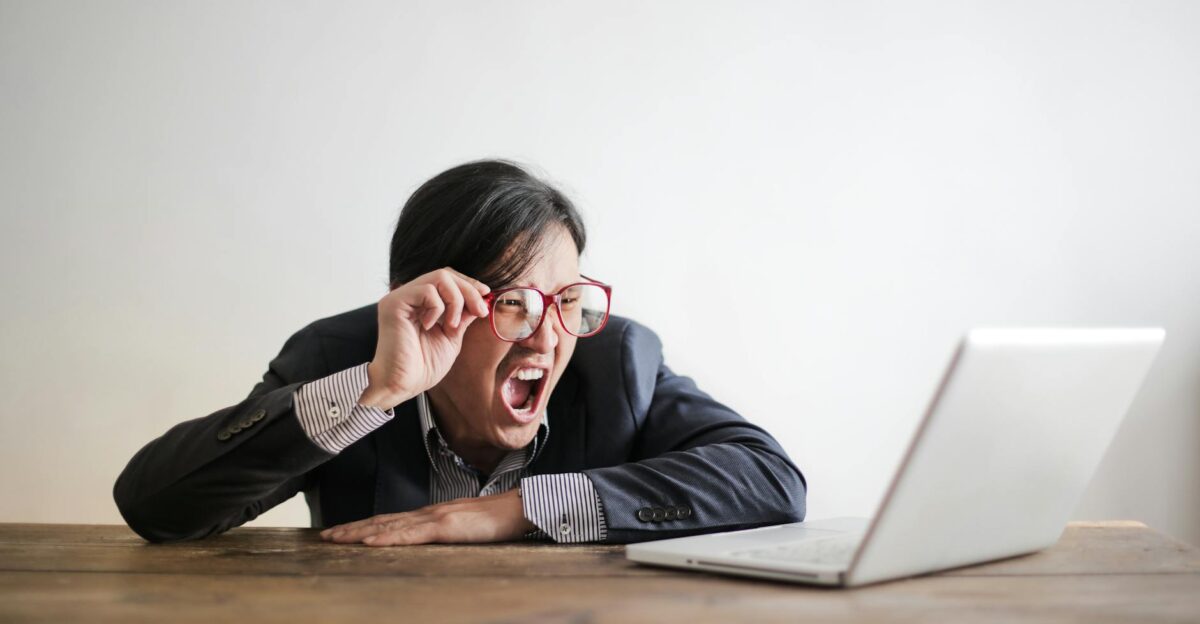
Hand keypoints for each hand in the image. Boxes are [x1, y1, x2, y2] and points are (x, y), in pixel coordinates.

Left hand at [319, 489, 534, 545]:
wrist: (519, 508)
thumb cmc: (498, 519)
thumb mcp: (465, 528)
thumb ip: (446, 533)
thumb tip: (430, 542)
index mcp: (432, 515)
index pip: (391, 520)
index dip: (365, 525)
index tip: (343, 531)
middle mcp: (428, 513)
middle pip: (383, 520)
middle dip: (352, 528)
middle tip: (325, 535)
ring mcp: (436, 518)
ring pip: (390, 525)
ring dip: (361, 532)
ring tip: (337, 538)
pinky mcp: (446, 526)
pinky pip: (411, 534)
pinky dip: (388, 537)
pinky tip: (371, 541)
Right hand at [358, 267, 490, 409]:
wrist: (403, 385)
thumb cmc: (423, 367)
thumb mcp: (451, 337)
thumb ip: (462, 316)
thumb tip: (480, 298)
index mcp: (420, 303)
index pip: (446, 279)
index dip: (468, 283)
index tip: (485, 294)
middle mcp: (409, 296)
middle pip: (445, 274)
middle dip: (468, 290)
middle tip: (480, 311)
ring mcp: (400, 298)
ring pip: (439, 277)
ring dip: (456, 300)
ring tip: (451, 326)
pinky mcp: (394, 304)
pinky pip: (426, 290)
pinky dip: (437, 308)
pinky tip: (431, 326)